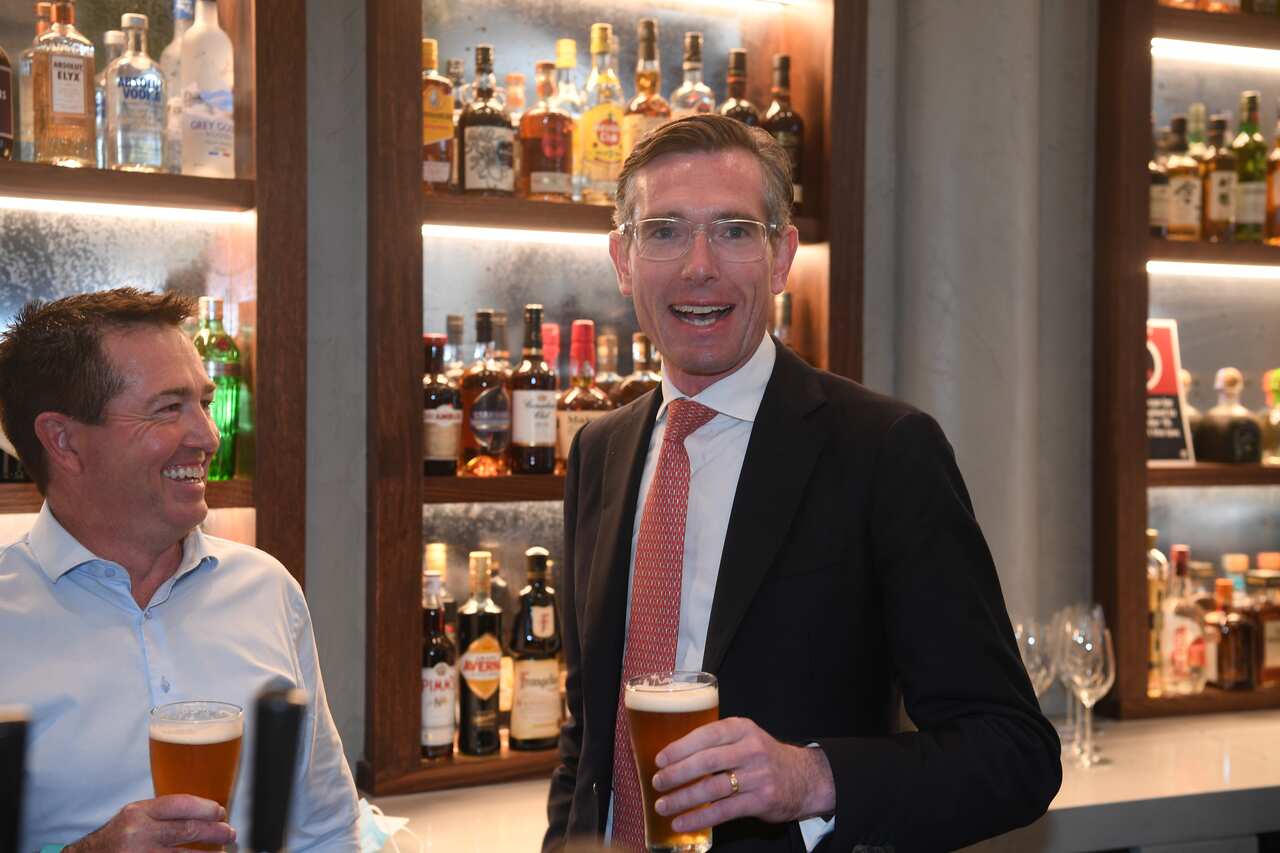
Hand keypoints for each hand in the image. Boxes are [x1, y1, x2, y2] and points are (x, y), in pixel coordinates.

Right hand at [65, 795, 235, 851]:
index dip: (206, 808)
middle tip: (230, 833)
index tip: (221, 812)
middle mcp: (138, 834)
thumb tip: (206, 815)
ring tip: (222, 852)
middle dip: (215, 831)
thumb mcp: (135, 817)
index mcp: (138, 813)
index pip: (180, 805)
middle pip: (187, 831)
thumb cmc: (118, 837)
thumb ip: (163, 814)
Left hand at [651, 717, 835, 832]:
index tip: (660, 759)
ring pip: (713, 788)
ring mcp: (758, 776)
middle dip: (677, 773)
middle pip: (707, 761)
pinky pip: (724, 811)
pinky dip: (699, 818)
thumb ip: (716, 742)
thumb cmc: (763, 757)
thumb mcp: (745, 737)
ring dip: (684, 798)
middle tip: (657, 782)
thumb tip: (673, 755)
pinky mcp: (761, 800)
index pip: (706, 734)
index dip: (680, 747)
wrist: (804, 778)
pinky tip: (682, 822)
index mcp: (742, 728)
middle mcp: (750, 749)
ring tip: (663, 806)